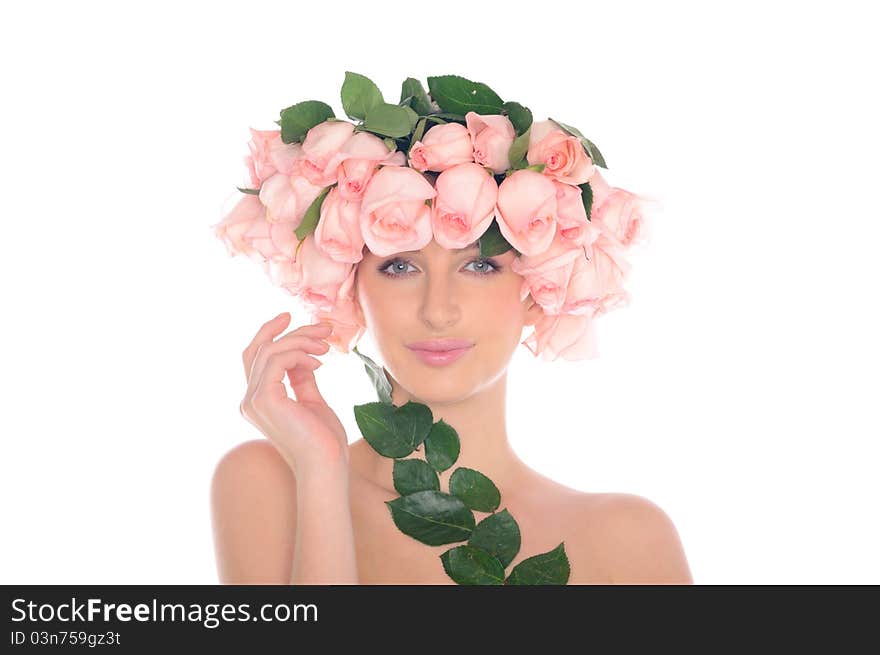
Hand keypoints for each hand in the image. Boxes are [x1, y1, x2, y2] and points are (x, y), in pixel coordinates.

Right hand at [239, 312, 348, 478]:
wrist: (327, 464)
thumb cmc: (323, 440)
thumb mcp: (312, 401)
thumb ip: (302, 379)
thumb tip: (304, 357)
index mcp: (257, 401)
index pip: (255, 357)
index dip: (270, 333)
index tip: (292, 318)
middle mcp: (249, 400)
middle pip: (260, 349)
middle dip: (289, 332)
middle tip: (321, 327)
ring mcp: (253, 400)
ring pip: (270, 351)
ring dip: (301, 341)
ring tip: (326, 346)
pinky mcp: (265, 399)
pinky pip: (278, 360)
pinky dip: (299, 353)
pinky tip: (319, 362)